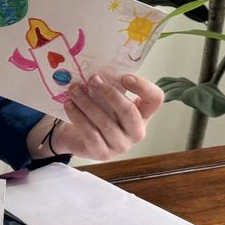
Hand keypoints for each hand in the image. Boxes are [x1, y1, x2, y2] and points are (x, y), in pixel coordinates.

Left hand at [49, 73, 163, 160]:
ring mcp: (120, 145)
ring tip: (74, 89)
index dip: (143, 87)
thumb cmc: (97, 114)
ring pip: (106, 122)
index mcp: (143, 114)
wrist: (78, 139)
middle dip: (109, 93)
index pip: (155, 99)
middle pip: (129, 111)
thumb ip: (109, 87)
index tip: (124, 76)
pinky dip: (78, 117)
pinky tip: (69, 105)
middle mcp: (136, 132)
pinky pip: (90, 134)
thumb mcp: (107, 100)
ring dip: (87, 103)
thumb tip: (98, 71)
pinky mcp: (102, 153)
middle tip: (92, 79)